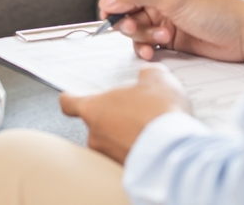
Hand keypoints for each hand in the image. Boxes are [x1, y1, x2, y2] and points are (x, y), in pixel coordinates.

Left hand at [59, 64, 189, 163]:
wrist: (175, 151)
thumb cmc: (159, 113)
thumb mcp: (157, 79)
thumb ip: (147, 74)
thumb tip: (148, 76)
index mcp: (93, 109)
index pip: (69, 103)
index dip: (72, 98)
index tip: (74, 96)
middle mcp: (95, 135)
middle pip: (95, 121)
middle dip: (112, 115)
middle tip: (133, 108)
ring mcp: (108, 155)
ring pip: (111, 140)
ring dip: (125, 133)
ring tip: (149, 125)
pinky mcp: (125, 170)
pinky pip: (127, 153)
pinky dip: (137, 147)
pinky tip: (155, 140)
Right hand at [99, 0, 243, 62]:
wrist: (243, 34)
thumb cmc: (216, 8)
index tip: (109, 13)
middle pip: (124, 7)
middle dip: (127, 20)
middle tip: (135, 28)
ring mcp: (162, 17)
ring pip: (133, 28)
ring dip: (141, 36)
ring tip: (161, 38)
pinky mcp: (168, 37)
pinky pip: (145, 43)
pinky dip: (145, 48)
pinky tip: (154, 51)